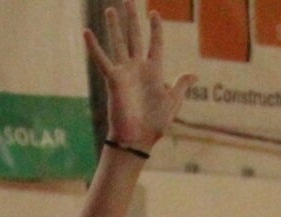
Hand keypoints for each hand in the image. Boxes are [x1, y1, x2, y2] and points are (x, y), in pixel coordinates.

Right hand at [87, 5, 192, 151]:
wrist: (138, 139)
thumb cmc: (155, 124)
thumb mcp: (173, 102)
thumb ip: (180, 85)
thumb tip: (193, 74)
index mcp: (154, 70)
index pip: (155, 42)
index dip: (155, 28)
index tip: (153, 13)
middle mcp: (138, 67)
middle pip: (135, 36)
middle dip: (132, 18)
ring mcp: (125, 72)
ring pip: (119, 43)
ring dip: (115, 26)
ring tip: (110, 8)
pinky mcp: (114, 79)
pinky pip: (102, 60)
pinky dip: (94, 47)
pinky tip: (87, 32)